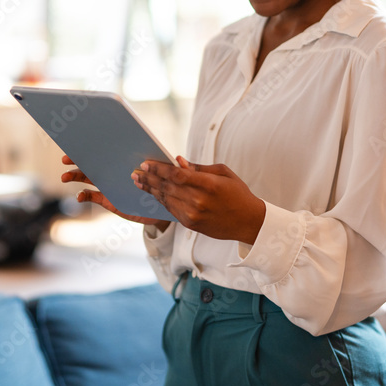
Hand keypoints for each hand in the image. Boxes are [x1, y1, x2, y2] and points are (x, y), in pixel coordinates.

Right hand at [59, 155, 169, 229]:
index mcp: (124, 159)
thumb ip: (172, 167)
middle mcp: (114, 170)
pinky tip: (79, 196)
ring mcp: (109, 185)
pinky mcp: (108, 200)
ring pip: (87, 178)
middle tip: (65, 158)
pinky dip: (83, 196)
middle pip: (92, 161)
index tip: (80, 140)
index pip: (107, 149)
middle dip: (77, 159)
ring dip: (75, 176)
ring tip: (65, 177)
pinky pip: (92, 196)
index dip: (93, 144)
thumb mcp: (167, 175)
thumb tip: (180, 160)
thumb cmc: (161, 186)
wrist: (160, 209)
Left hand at [132, 157, 265, 243]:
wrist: (249, 222)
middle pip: (167, 187)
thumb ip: (199, 168)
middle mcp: (198, 201)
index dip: (159, 169)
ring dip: (150, 190)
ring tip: (139, 181)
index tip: (146, 163)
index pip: (176, 174)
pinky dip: (161, 200)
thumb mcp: (223, 173)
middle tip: (136, 172)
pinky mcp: (191, 224)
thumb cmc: (238, 193)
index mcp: (208, 185)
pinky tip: (153, 193)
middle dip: (149, 178)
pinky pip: (171, 210)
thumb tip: (178, 161)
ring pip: (166, 199)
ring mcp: (193, 215)